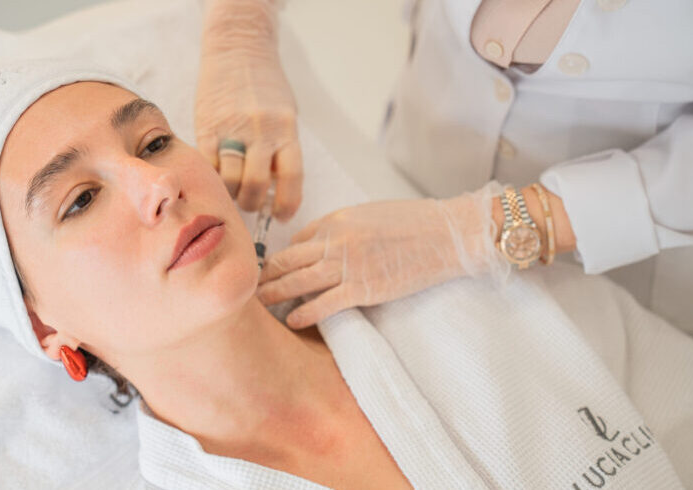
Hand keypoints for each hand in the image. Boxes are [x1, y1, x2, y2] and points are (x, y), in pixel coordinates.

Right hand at [195, 0, 302, 221]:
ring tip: (233, 192)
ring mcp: (232, 129)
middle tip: (251, 205)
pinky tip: (216, 178)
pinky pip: (208, 164)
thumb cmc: (266, 85)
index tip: (283, 216)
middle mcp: (261, 130)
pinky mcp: (207, 126)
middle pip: (257, 184)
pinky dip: (213, 177)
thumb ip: (283, 147)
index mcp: (286, 128)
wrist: (237, 48)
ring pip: (230, 179)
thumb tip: (276, 187)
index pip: (291, 177)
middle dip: (254, 204)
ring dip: (231, 194)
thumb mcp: (287, 113)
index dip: (288, 204)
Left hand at [257, 187, 508, 327]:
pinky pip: (325, 304)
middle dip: (264, 276)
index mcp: (336, 220)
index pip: (296, 240)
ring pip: (298, 282)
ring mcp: (348, 266)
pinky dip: (304, 313)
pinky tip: (291, 320)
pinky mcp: (364, 289)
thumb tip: (310, 244)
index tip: (266, 270)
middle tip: (244, 289)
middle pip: (287, 261)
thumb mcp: (368, 214)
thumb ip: (337, 227)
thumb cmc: (412, 222)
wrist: (448, 235)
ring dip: (274, 295)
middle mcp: (336, 241)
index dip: (279, 257)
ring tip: (258, 306)